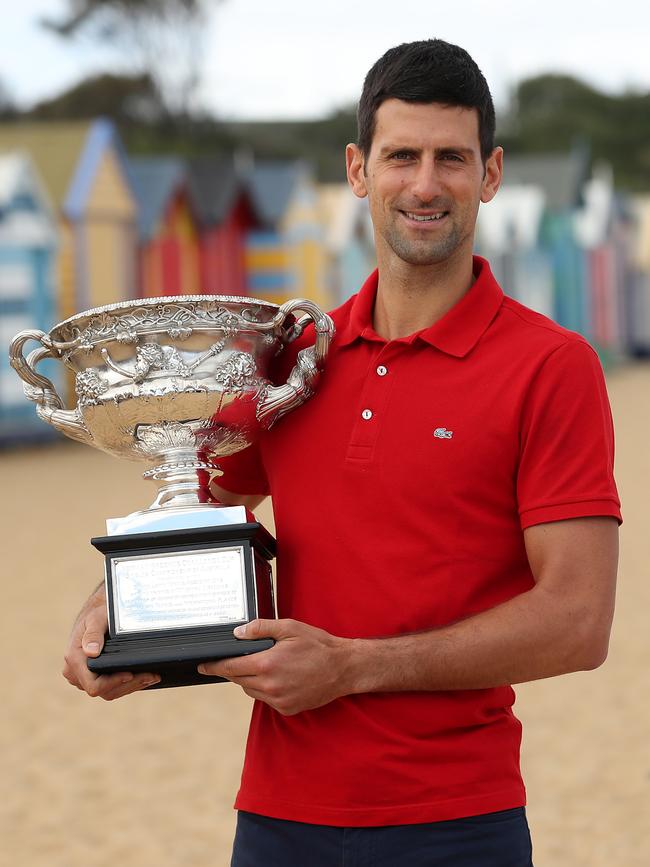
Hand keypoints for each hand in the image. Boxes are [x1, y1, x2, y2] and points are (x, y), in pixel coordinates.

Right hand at [62, 585, 159, 698]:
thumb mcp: (96, 619)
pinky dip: (128, 684)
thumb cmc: (97, 613)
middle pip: (105, 691)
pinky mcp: (94, 678)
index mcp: (74, 660)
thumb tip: (91, 652)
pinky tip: (144, 677)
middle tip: (151, 676)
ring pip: (110, 692)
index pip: (94, 685)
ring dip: (132, 686)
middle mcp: (76, 673)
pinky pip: (111, 688)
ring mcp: (84, 677)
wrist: (96, 612)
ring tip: (152, 677)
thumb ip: (93, 634)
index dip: (114, 683)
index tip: (131, 673)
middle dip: (129, 685)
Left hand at [198, 619, 351, 714]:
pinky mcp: (287, 709)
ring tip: (263, 665)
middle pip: (238, 680)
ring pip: (250, 690)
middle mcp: (269, 686)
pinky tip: (278, 677)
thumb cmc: (317, 645)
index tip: (203, 666)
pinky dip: (265, 689)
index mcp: (266, 665)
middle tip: (235, 659)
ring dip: (249, 679)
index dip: (214, 666)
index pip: (230, 667)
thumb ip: (260, 628)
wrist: (343, 668)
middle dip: (233, 669)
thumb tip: (237, 633)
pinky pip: (266, 699)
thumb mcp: (289, 628)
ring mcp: (278, 700)